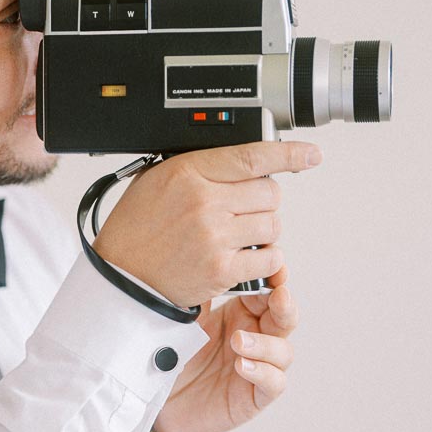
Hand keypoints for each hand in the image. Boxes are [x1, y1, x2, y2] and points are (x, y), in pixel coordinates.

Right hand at [93, 140, 321, 307]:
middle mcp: (204, 201)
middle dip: (263, 201)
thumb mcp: (156, 181)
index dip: (288, 153)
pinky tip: (246, 256)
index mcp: (188, 172)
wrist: (121, 278)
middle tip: (242, 211)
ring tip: (239, 235)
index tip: (310, 154)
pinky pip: (269, 257)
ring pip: (273, 224)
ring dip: (264, 230)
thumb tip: (240, 161)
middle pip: (270, 191)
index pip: (252, 156)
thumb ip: (198, 168)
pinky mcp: (221, 269)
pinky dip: (265, 258)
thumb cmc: (135, 231)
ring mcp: (215, 236)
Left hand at [152, 265, 298, 431]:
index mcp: (241, 314)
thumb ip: (198, 295)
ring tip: (238, 341)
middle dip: (284, 305)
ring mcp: (259, 367)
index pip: (268, 292)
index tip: (272, 267)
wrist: (160, 401)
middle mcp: (256, 337)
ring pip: (283, 351)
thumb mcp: (183, 321)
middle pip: (285, 317)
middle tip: (277, 295)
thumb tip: (204, 260)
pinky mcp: (255, 396)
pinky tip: (242, 366)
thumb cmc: (174, 357)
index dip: (274, 279)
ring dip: (265, 343)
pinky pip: (274, 383)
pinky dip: (262, 372)